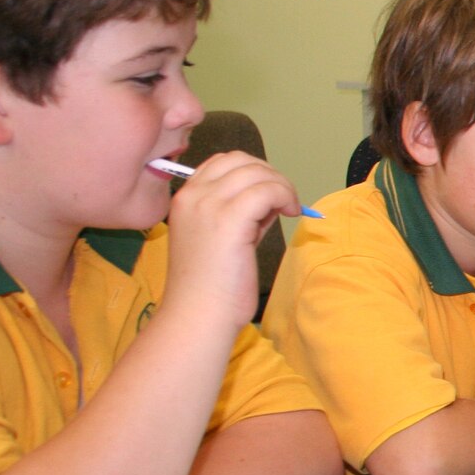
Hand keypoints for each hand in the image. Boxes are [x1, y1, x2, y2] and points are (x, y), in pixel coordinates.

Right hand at [162, 151, 304, 327]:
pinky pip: (267, 190)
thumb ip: (241, 212)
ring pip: (256, 172)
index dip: (252, 171)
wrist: (198, 314)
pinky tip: (290, 213)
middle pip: (240, 161)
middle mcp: (192, 195)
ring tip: (287, 209)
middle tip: (283, 200)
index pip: (222, 162)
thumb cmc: (211, 284)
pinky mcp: (229, 220)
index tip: (268, 194)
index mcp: (184, 197)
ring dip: (280, 185)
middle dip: (269, 174)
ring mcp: (208, 205)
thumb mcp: (220, 236)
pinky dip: (285, 195)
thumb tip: (271, 196)